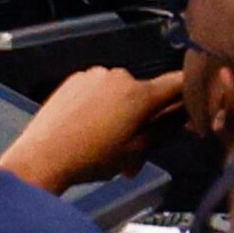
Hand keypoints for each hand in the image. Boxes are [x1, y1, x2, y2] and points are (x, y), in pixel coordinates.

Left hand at [0, 67, 184, 193]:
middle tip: (133, 147)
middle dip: (145, 115)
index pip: (177, 82)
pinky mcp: (75, 78)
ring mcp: (95, 74)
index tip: (190, 107)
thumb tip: (184, 113)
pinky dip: (100, 104)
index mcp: (139, 93)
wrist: (43, 156)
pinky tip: (87, 127)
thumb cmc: (93, 159)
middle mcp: (120, 75)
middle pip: (146, 91)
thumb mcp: (136, 151)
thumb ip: (165, 128)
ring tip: (105, 141)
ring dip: (122, 110)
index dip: (188, 94)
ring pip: (121, 91)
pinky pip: (99, 88)